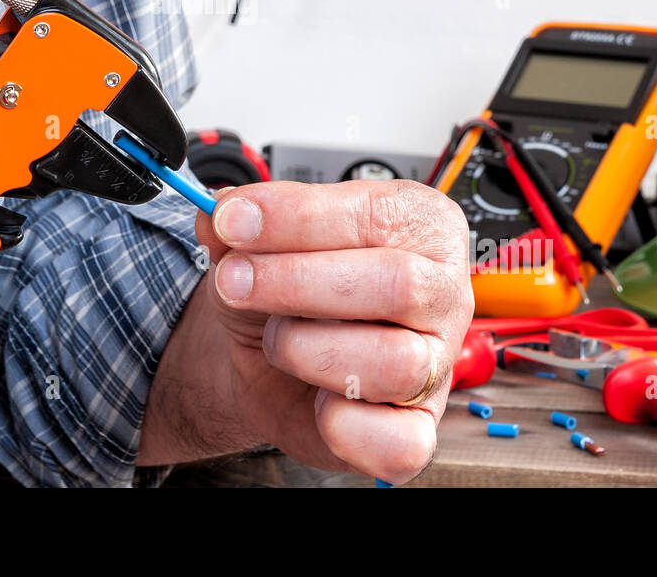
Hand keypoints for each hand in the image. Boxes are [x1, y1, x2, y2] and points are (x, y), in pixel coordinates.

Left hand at [141, 180, 471, 485]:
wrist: (269, 359)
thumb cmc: (285, 291)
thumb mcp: (254, 243)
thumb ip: (236, 224)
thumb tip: (215, 214)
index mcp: (420, 225)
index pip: (375, 214)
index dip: (296, 217)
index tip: (231, 221)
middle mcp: (441, 292)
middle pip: (398, 284)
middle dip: (296, 282)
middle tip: (234, 282)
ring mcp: (437, 365)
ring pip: (396, 363)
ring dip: (308, 350)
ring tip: (277, 341)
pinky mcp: (417, 431)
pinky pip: (397, 442)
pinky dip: (339, 424)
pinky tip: (312, 400)